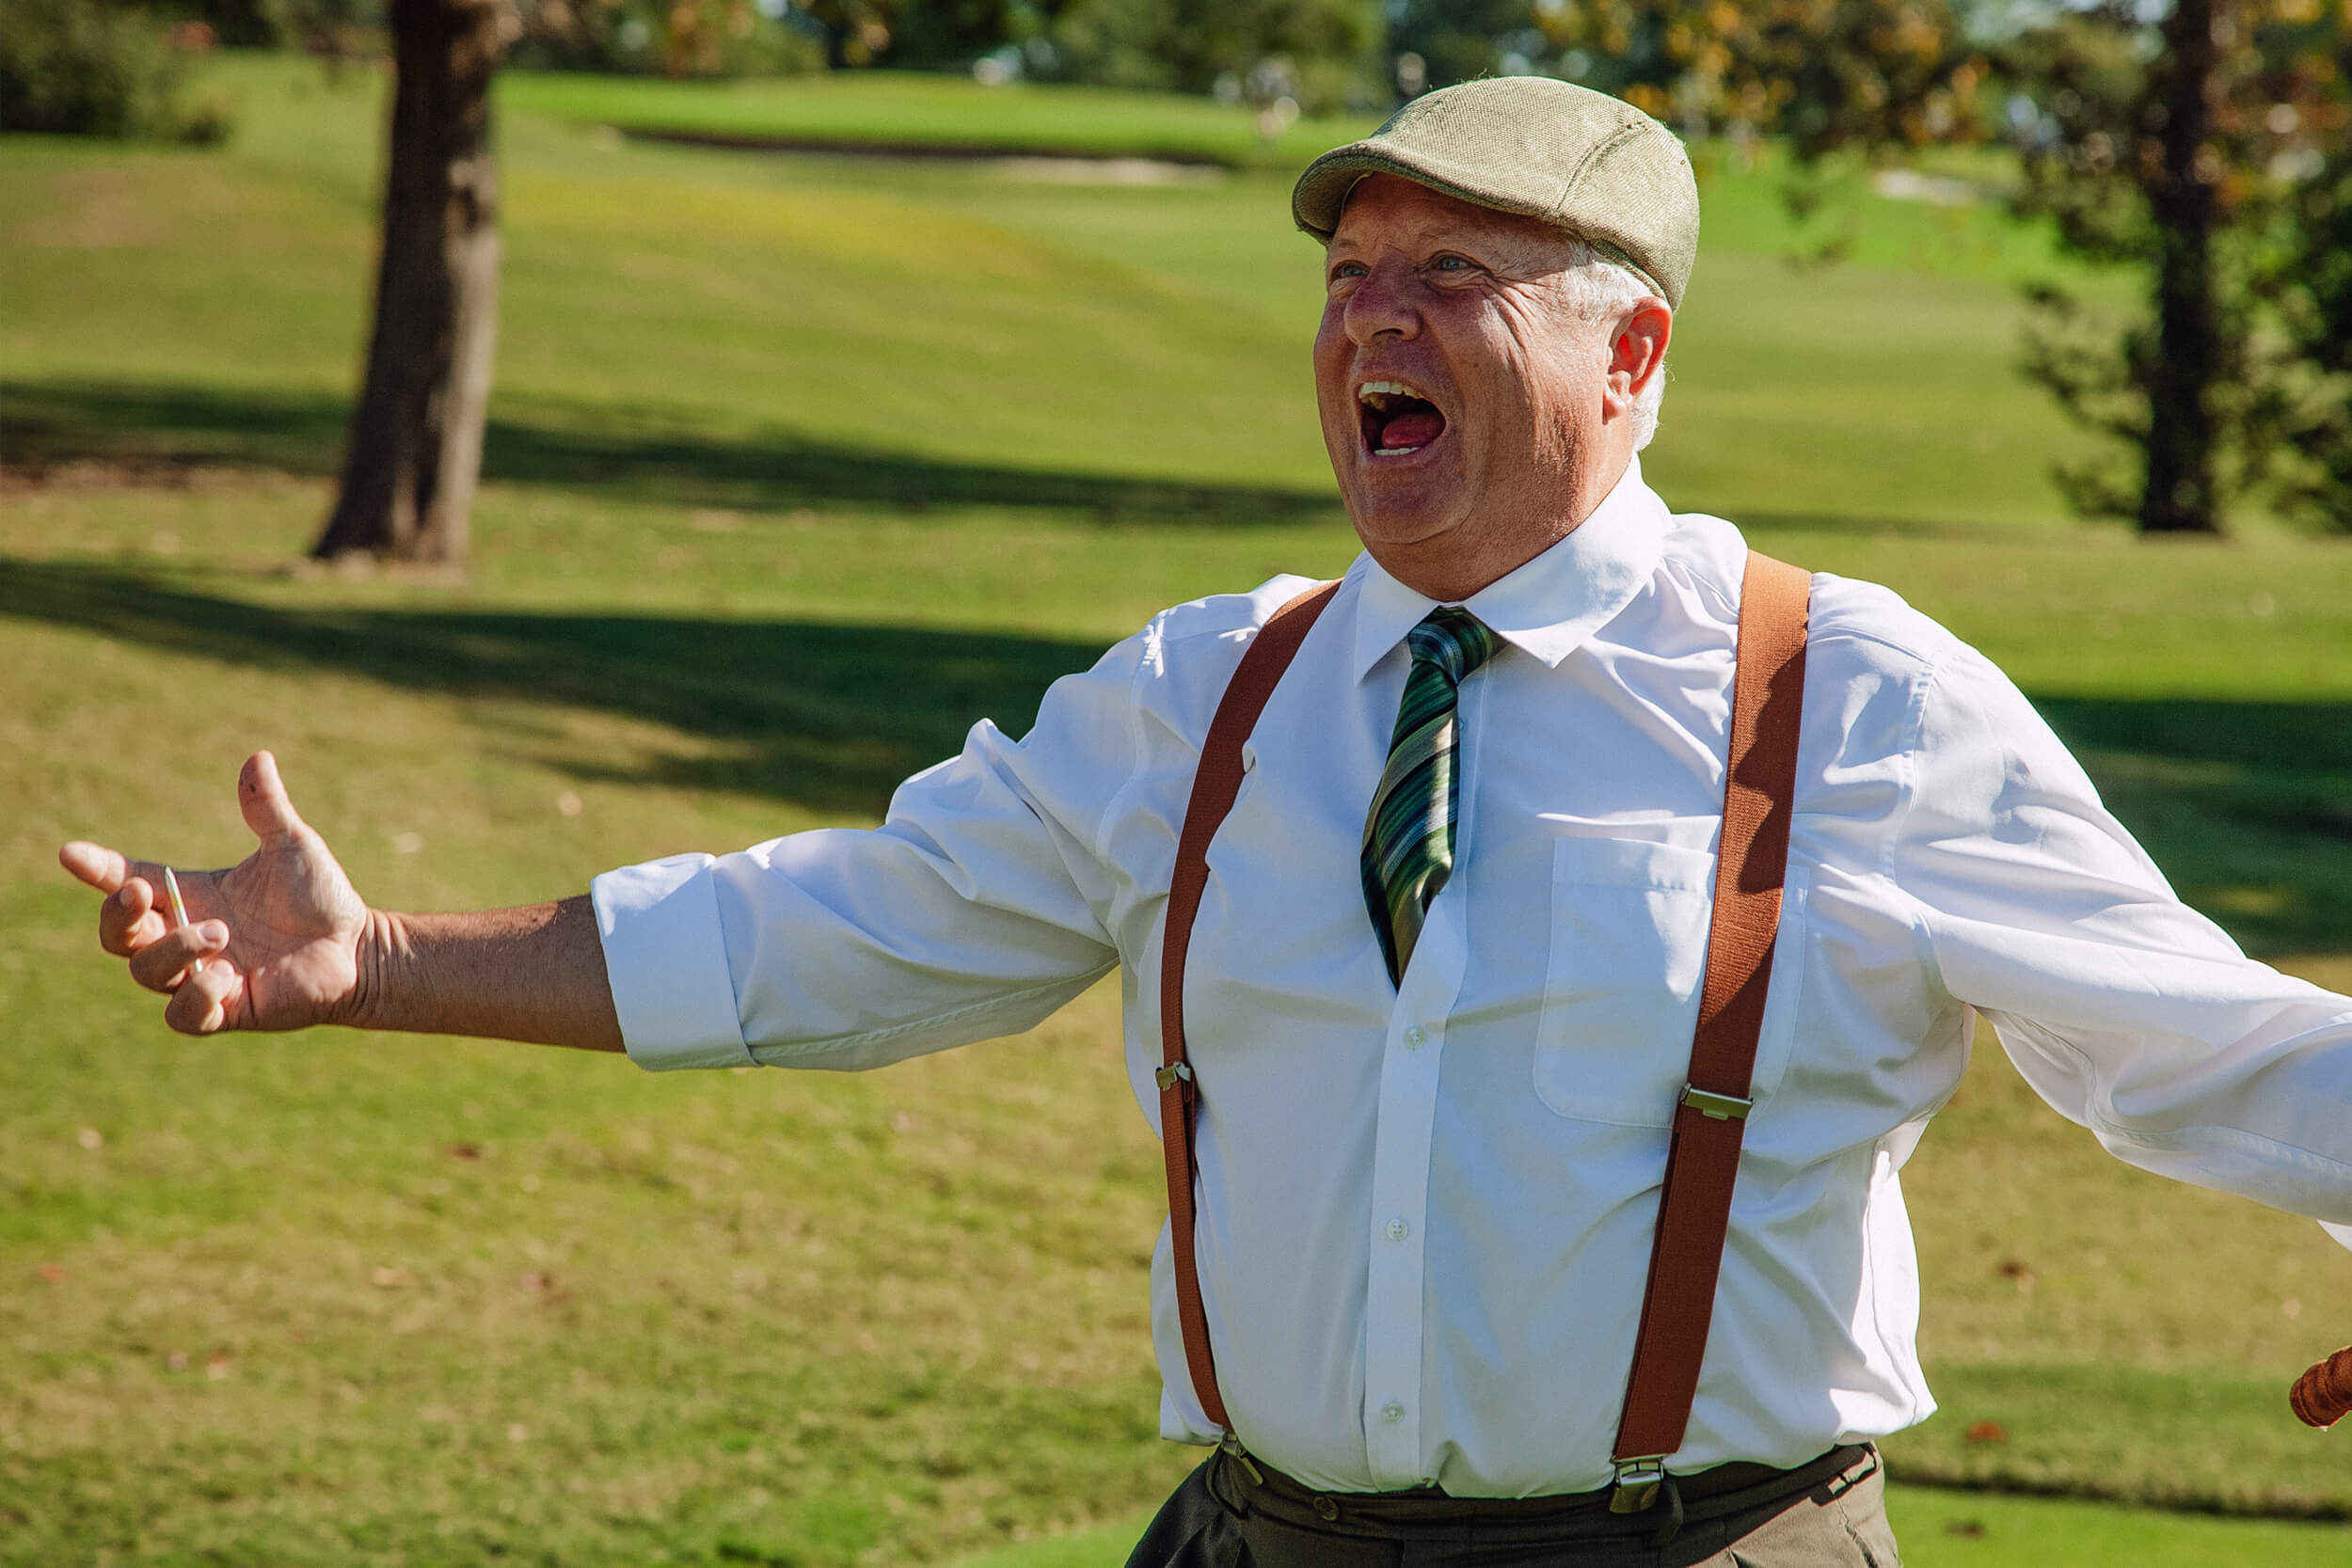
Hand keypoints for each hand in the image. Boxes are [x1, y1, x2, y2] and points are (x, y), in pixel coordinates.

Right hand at [59, 751, 371, 1034]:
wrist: (359, 945)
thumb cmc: (320, 896)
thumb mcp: (292, 846)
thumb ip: (267, 808)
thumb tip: (258, 758)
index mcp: (190, 896)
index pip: (126, 881)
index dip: (97, 869)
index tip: (71, 853)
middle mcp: (185, 937)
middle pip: (117, 934)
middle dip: (116, 915)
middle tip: (141, 893)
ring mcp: (201, 977)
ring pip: (146, 972)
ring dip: (173, 949)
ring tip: (220, 933)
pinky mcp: (226, 1011)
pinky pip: (183, 1016)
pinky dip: (196, 996)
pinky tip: (228, 976)